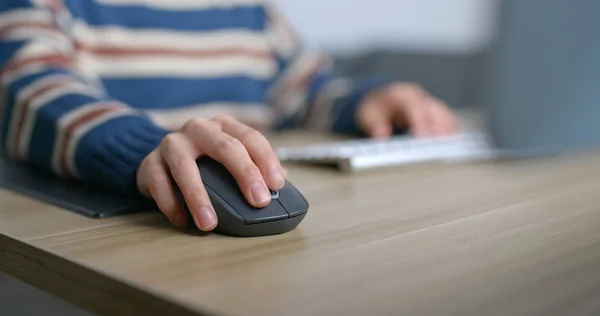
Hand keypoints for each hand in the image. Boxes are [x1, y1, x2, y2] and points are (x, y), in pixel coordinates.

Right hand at [136, 115, 285, 230]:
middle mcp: (199, 129)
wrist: (158, 161)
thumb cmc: (203, 163)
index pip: (250, 137)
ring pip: (185, 166)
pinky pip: (158, 183)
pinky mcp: (149, 163)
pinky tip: (182, 221)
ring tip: (209, 224)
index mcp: (224, 126)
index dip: (266, 160)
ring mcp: (172, 143)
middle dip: (244, 174)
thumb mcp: (228, 159)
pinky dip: (170, 204)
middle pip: (225, 146)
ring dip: (198, 197)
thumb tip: (282, 187)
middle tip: (258, 202)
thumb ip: (253, 168)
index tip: (277, 185)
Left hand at [356, 82, 459, 137]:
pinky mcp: (433, 109)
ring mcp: (427, 101)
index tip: (423, 136)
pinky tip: (456, 137)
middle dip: (438, 125)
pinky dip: (451, 126)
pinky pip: (446, 116)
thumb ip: (374, 125)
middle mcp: (417, 96)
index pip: (414, 106)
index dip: (420, 121)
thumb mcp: (367, 114)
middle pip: (432, 108)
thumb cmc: (375, 107)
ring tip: (452, 142)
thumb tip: (381, 135)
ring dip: (448, 126)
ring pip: (442, 111)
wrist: (379, 98)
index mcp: (401, 94)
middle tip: (442, 143)